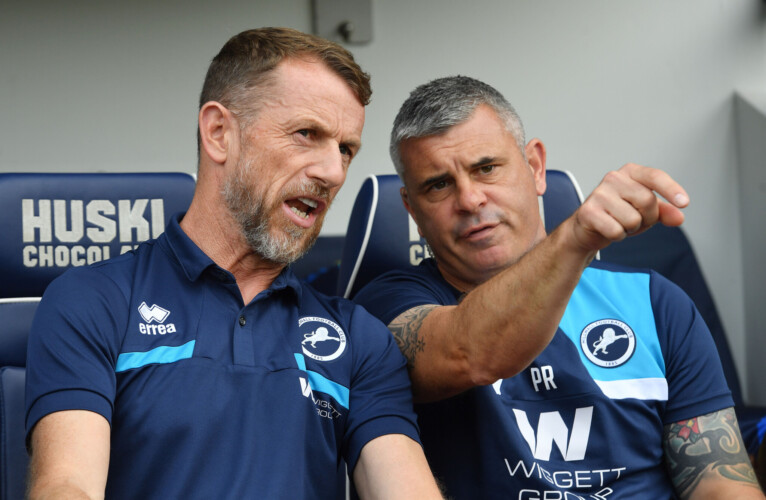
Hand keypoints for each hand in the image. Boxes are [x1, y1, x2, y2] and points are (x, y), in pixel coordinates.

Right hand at [567, 163, 688, 252]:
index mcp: (630, 172)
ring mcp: (599, 194)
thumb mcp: (646, 211)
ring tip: (619, 223)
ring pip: (633, 219)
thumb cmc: (618, 215)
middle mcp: (613, 178)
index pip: (655, 176)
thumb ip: (664, 212)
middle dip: (647, 218)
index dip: (671, 189)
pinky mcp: (588, 211)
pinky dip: (617, 236)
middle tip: (635, 220)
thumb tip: (679, 217)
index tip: (684, 203)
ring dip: (630, 229)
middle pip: (647, 201)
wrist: (588, 228)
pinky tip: (608, 229)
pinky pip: (616, 231)